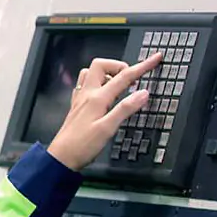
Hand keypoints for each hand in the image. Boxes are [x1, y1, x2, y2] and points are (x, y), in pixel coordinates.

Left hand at [47, 52, 162, 170]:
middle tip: (131, 78)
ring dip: (106, 74)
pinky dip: (96, 84)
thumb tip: (143, 93)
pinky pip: (84, 86)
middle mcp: (87, 94)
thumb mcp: (108, 129)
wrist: (61, 158)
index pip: (124, 76)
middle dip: (119, 65)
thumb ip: (125, 109)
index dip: (142, 66)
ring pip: (90, 74)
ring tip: (118, 86)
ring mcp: (80, 100)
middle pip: (101, 65)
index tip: (155, 58)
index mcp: (97, 98)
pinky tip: (102, 93)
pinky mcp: (76, 107)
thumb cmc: (82, 146)